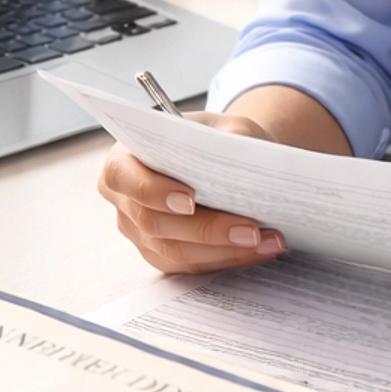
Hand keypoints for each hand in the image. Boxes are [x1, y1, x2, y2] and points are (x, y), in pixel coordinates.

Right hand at [97, 111, 286, 275]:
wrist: (223, 160)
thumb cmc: (215, 140)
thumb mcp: (223, 126)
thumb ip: (228, 138)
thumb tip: (243, 161)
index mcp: (124, 159)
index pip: (123, 177)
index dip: (153, 191)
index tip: (190, 199)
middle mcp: (126, 201)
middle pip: (153, 223)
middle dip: (206, 229)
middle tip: (251, 229)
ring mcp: (140, 233)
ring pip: (175, 251)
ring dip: (225, 250)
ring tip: (267, 240)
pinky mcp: (162, 255)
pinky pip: (192, 265)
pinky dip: (229, 258)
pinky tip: (261, 249)